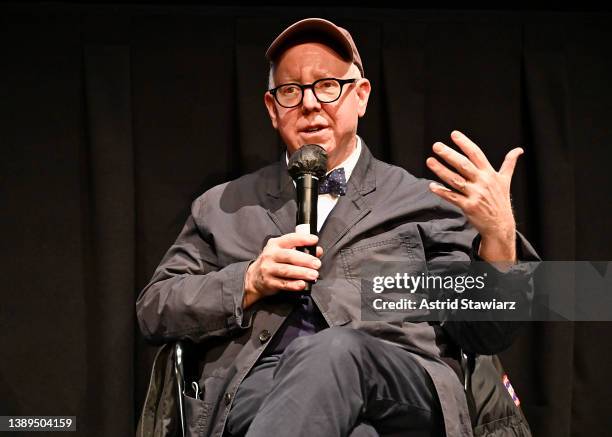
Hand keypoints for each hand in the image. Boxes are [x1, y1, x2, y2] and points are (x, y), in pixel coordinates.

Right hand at [243, 233, 323, 307]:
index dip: (303, 239)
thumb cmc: (273, 262)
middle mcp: (270, 255)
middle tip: (317, 264)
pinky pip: (283, 284)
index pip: (290, 239)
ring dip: (302, 273)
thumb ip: (301, 250)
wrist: (254, 277)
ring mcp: (268, 269)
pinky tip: (302, 284)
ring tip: (314, 274)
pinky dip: (294, 285)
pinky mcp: (269, 282)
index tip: (315, 240)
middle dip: (305, 260)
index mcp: (275, 244)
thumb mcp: (284, 251)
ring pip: (287, 270)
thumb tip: (317, 250)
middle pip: (289, 256)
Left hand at [426, 130, 522, 263]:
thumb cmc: (500, 201)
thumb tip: (519, 150)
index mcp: (490, 174)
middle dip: (449, 154)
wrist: (500, 225)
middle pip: (463, 165)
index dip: (465, 143)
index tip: (454, 134)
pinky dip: (441, 191)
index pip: (476, 154)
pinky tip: (432, 186)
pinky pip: (452, 197)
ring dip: (441, 170)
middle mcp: (483, 182)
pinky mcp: (468, 206)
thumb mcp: (506, 181)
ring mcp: (475, 194)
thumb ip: (509, 164)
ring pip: (455, 180)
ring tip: (430, 161)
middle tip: (436, 146)